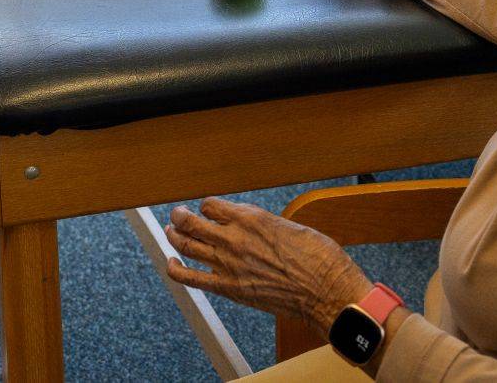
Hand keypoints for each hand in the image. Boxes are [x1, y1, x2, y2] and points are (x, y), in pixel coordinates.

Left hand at [164, 197, 371, 337]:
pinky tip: (170, 263)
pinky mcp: (229, 289)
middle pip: (191, 221)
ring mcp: (228, 264)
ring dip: (174, 236)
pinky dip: (175, 269)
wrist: (325, 291)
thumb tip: (256, 228)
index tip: (207, 210)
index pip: (211, 205)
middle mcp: (234, 238)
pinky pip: (191, 277)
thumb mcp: (291, 226)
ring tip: (171, 231)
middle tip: (177, 215)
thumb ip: (265, 226)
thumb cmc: (318, 257)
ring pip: (186, 245)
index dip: (207, 206)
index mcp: (251, 218)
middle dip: (180, 216)